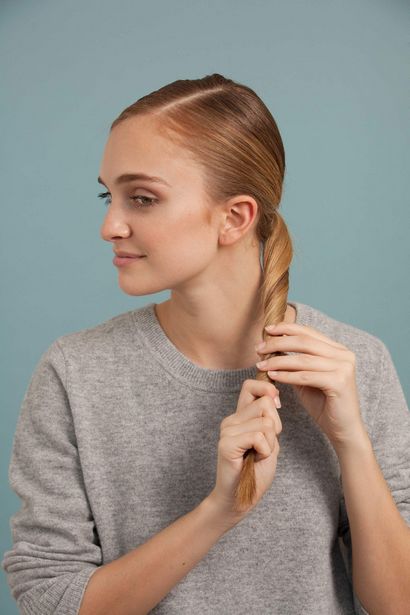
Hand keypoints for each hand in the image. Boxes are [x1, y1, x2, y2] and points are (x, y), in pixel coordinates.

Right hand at [209, 379, 281, 516]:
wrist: (240, 499)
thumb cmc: (256, 472)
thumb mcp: (269, 440)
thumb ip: (269, 418)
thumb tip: (273, 395)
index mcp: (239, 416)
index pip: (250, 385)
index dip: (267, 389)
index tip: (276, 403)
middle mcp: (231, 420)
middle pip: (265, 403)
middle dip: (275, 425)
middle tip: (265, 446)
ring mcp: (227, 431)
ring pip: (265, 421)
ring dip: (270, 442)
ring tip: (258, 454)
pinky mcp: (226, 443)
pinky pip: (258, 436)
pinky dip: (265, 451)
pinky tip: (254, 460)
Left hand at [255, 322, 368, 452]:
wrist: (342, 429)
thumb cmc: (323, 404)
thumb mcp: (306, 378)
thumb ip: (294, 362)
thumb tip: (271, 346)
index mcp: (338, 349)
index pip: (309, 332)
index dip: (286, 328)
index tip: (267, 330)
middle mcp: (344, 355)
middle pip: (304, 341)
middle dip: (278, 343)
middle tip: (259, 349)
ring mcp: (344, 367)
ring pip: (303, 359)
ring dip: (278, 360)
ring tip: (261, 364)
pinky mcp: (340, 382)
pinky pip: (306, 376)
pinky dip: (287, 375)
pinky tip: (273, 376)